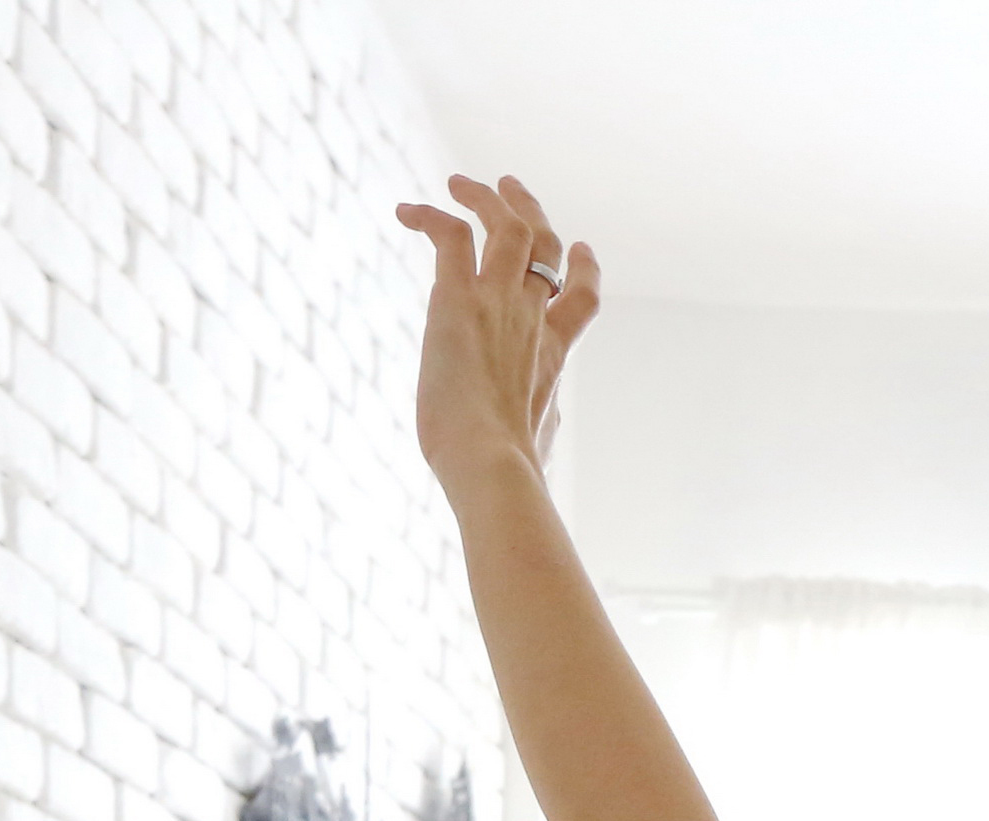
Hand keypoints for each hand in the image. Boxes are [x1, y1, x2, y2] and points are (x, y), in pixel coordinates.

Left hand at [394, 174, 595, 501]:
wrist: (493, 464)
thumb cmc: (511, 470)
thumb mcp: (539, 441)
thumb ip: (540, 418)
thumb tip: (541, 431)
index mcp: (556, 353)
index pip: (583, 296)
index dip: (583, 267)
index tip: (579, 248)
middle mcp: (535, 317)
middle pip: (546, 244)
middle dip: (530, 210)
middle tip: (509, 186)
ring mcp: (500, 302)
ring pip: (506, 225)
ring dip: (485, 197)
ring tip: (460, 182)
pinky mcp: (459, 299)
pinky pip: (450, 235)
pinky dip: (429, 215)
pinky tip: (405, 212)